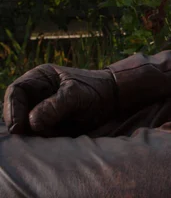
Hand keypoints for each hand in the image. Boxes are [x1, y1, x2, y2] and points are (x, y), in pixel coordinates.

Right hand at [3, 64, 117, 134]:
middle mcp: (36, 92)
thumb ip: (55, 106)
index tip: (19, 128)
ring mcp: (40, 109)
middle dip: (24, 126)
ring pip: (25, 127)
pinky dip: (45, 138)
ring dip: (37, 134)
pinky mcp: (47, 124)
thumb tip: (32, 122)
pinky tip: (62, 134)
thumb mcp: (77, 95)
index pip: (15, 92)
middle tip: (41, 133)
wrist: (113, 100)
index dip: (12, 110)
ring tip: (59, 130)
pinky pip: (37, 135)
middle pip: (15, 112)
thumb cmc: (96, 90)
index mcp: (40, 77)